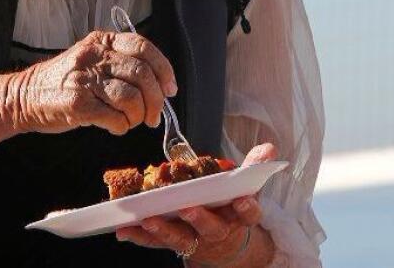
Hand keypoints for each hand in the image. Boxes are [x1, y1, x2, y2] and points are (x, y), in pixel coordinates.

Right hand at [6, 30, 177, 134]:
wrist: (24, 97)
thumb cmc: (63, 82)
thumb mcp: (90, 60)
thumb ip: (120, 65)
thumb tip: (158, 86)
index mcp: (101, 41)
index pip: (144, 48)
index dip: (163, 69)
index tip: (170, 88)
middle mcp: (93, 56)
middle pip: (142, 74)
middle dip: (155, 100)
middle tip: (153, 115)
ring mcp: (84, 80)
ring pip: (131, 97)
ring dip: (138, 116)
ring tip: (131, 121)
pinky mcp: (77, 104)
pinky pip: (114, 118)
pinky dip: (122, 127)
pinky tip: (115, 127)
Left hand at [116, 144, 278, 266]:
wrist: (223, 246)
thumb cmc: (230, 208)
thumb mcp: (246, 188)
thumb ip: (255, 168)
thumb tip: (269, 148)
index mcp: (238, 215)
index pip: (248, 213)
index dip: (246, 207)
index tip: (242, 199)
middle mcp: (218, 231)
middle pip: (211, 227)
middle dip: (199, 218)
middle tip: (188, 208)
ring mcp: (194, 240)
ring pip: (180, 238)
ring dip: (163, 229)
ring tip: (148, 219)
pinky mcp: (174, 244)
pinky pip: (155, 243)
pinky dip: (139, 236)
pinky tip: (124, 229)